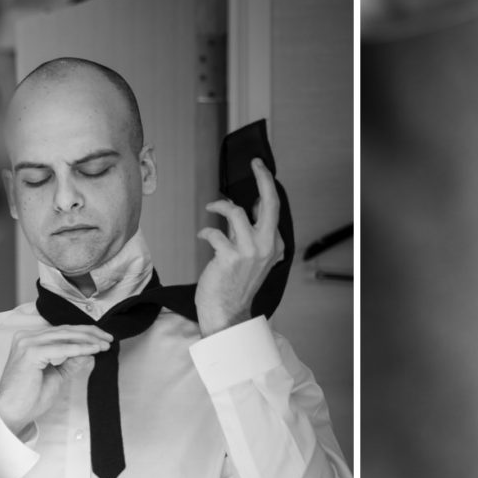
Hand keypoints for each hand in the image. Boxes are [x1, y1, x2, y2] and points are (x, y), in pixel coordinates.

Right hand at [0, 317, 110, 435]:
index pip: (62, 332)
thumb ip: (70, 363)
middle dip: (90, 334)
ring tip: (105, 344)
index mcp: (30, 340)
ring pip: (65, 336)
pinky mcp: (30, 352)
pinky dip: (79, 348)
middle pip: (65, 331)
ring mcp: (27, 343)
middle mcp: (27, 337)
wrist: (11, 413)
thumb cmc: (29, 398)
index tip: (103, 339)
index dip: (85, 333)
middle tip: (109, 339)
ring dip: (88, 340)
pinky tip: (94, 350)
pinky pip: (61, 348)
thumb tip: (89, 353)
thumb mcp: (56, 376)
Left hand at [195, 159, 283, 336]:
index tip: (260, 170)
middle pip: (270, 203)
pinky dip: (206, 231)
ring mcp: (250, 252)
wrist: (227, 313)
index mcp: (274, 245)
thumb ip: (250, 233)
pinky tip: (203, 235)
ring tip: (211, 208)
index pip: (274, 209)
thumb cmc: (235, 286)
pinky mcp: (230, 257)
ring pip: (236, 213)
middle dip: (263, 178)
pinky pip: (215, 232)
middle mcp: (266, 246)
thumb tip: (245, 208)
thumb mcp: (251, 258)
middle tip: (255, 164)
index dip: (266, 186)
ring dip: (220, 206)